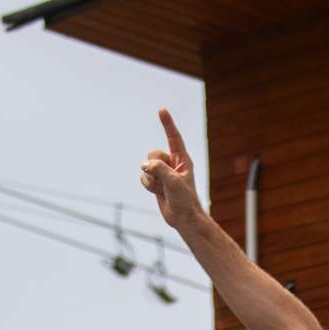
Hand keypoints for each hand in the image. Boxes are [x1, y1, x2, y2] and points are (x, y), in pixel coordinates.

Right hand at [140, 108, 201, 228]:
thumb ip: (158, 168)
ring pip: (146, 165)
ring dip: (150, 178)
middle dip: (153, 165)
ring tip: (161, 188)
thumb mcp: (173, 181)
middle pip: (153, 153)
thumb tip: (144, 165)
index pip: (174, 137)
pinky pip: (144, 176)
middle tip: (163, 178)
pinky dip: (147, 184)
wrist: (184, 219)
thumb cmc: (185, 200)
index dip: (167, 124)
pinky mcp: (157, 182)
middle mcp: (172, 164)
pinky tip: (157, 192)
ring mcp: (163, 173)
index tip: (162, 110)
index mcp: (182, 160)